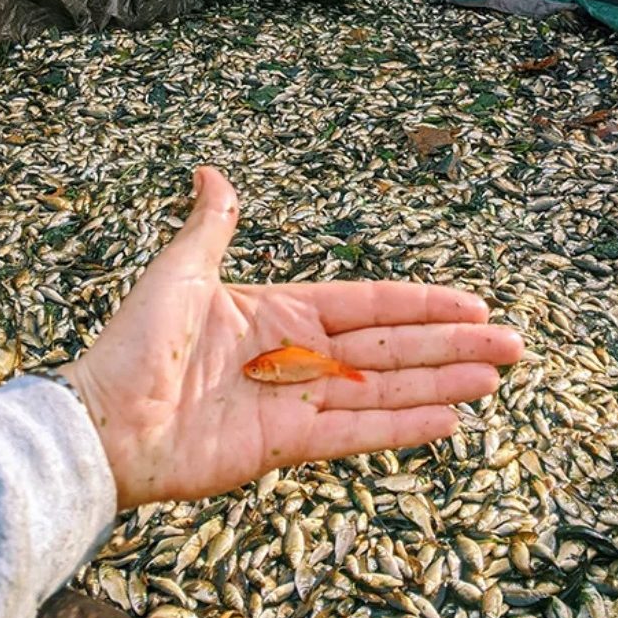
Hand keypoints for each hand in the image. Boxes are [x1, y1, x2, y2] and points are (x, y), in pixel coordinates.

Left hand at [61, 167, 523, 507]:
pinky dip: (401, 427)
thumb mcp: (180, 272)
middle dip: (454, 346)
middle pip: (393, 347)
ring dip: (442, 384)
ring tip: (495, 379)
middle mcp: (299, 358)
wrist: (103, 420)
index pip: (371, 305)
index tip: (475, 306)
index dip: (424, 304)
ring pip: (385, 389)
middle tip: (514, 347)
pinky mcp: (288, 445)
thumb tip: (212, 172)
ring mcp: (297, 403)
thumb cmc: (135, 342)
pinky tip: (448, 421)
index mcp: (282, 313)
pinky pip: (355, 432)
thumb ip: (212, 227)